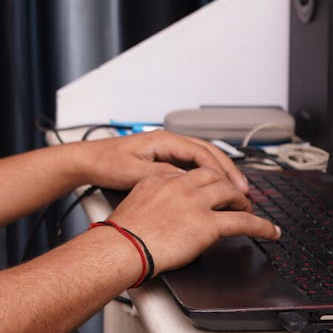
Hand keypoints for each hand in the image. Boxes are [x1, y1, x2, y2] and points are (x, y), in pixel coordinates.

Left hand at [73, 129, 248, 193]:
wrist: (88, 160)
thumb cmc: (106, 163)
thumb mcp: (135, 173)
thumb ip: (163, 176)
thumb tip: (188, 182)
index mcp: (163, 140)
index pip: (202, 153)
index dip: (222, 171)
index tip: (235, 187)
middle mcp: (168, 141)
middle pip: (208, 153)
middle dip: (229, 171)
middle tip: (244, 191)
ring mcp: (166, 149)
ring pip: (202, 159)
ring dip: (220, 173)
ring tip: (235, 191)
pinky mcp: (162, 159)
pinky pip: (191, 165)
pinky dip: (206, 176)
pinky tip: (213, 190)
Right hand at [105, 167, 278, 272]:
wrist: (122, 245)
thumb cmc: (123, 233)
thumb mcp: (134, 203)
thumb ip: (152, 199)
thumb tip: (161, 210)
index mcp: (161, 178)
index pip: (190, 173)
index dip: (204, 181)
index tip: (209, 189)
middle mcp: (181, 185)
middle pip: (214, 175)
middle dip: (227, 184)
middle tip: (235, 196)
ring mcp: (197, 202)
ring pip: (230, 191)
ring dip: (243, 201)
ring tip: (249, 210)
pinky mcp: (208, 223)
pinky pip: (243, 221)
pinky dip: (261, 225)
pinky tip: (269, 231)